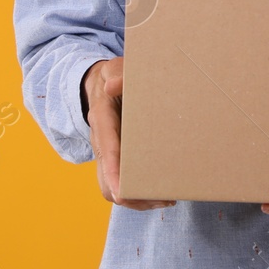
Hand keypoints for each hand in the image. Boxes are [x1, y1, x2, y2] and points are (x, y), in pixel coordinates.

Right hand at [82, 57, 175, 211]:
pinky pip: (123, 184)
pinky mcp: (117, 160)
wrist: (99, 85)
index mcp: (102, 122)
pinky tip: (163, 192)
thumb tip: (113, 86)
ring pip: (113, 189)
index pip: (106, 152)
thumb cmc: (112, 76)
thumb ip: (116, 73)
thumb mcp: (113, 69)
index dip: (113, 174)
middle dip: (130, 196)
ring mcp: (108, 155)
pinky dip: (140, 194)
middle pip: (107, 181)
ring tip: (168, 198)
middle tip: (163, 198)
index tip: (122, 192)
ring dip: (138, 200)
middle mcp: (102, 144)